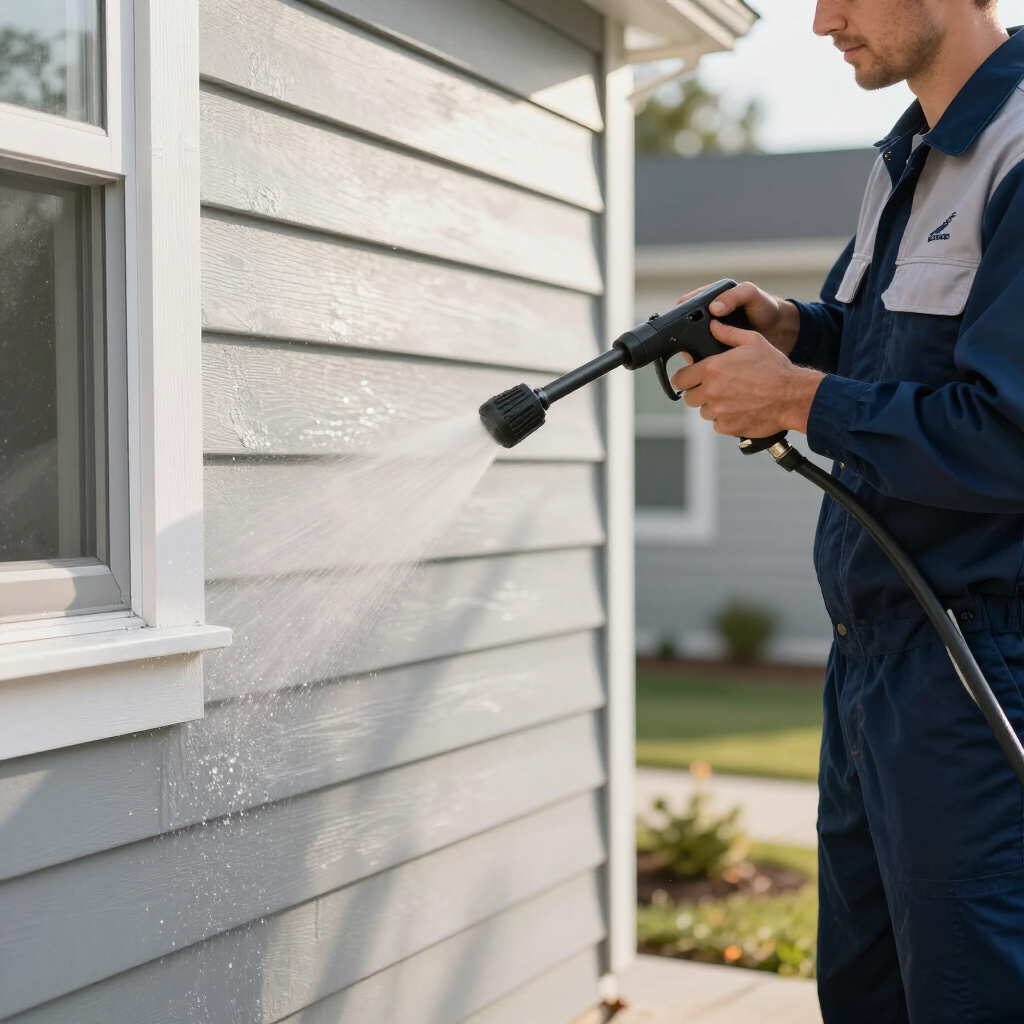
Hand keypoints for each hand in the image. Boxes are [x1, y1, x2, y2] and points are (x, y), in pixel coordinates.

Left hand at [671, 319, 823, 436]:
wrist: (792, 397)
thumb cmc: (775, 369)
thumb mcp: (753, 341)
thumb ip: (728, 333)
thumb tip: (713, 325)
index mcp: (712, 369)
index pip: (680, 378)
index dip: (685, 378)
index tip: (691, 379)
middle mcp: (711, 391)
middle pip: (689, 397)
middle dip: (699, 393)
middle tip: (716, 388)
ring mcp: (718, 411)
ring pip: (703, 411)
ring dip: (713, 407)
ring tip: (732, 398)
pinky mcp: (727, 427)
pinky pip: (717, 424)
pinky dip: (725, 420)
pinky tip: (739, 410)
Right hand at [678, 281, 800, 355]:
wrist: (781, 330)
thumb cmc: (767, 308)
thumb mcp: (752, 295)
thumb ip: (734, 296)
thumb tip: (714, 308)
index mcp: (712, 298)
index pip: (688, 302)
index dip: (682, 311)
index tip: (682, 321)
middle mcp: (708, 317)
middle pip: (686, 326)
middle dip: (686, 334)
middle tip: (690, 341)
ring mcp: (712, 334)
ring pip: (692, 343)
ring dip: (694, 349)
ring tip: (700, 354)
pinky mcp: (717, 350)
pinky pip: (704, 356)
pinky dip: (704, 360)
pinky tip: (709, 362)